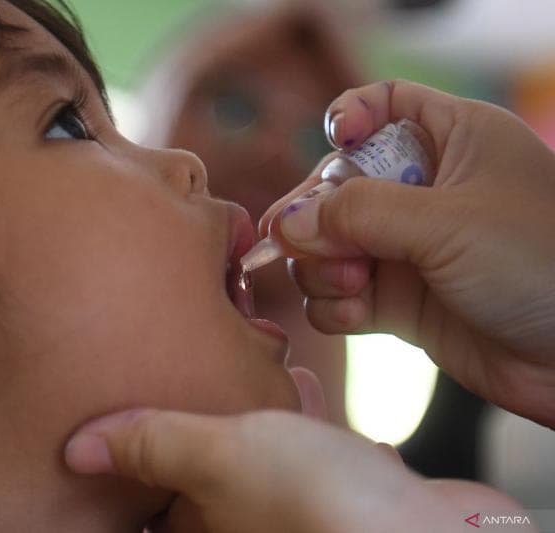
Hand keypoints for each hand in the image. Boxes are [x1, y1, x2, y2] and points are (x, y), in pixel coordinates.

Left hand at [65, 406, 523, 532]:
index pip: (143, 511)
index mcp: (202, 531)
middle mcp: (247, 531)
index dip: (127, 474)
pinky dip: (310, 432)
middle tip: (186, 381)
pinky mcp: (348, 504)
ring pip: (262, 466)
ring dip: (258, 421)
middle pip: (203, 483)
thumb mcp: (221, 456)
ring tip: (254, 376)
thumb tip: (76, 450)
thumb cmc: (324, 506)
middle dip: (200, 427)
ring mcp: (299, 519)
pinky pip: (315, 465)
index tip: (122, 418)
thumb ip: (152, 445)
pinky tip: (314, 401)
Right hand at [260, 80, 554, 427]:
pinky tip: (355, 314)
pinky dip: (335, 305)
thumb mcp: (449, 222)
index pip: (386, 105)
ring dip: (321, 266)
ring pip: (327, 244)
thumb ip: (359, 213)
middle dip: (314, 214)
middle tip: (299, 242)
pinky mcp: (399, 302)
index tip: (333, 143)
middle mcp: (424, 191)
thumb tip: (287, 222)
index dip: (351, 117)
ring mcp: (407, 249)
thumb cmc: (542, 265)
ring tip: (351, 284)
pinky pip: (339, 295)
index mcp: (453, 141)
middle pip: (336, 184)